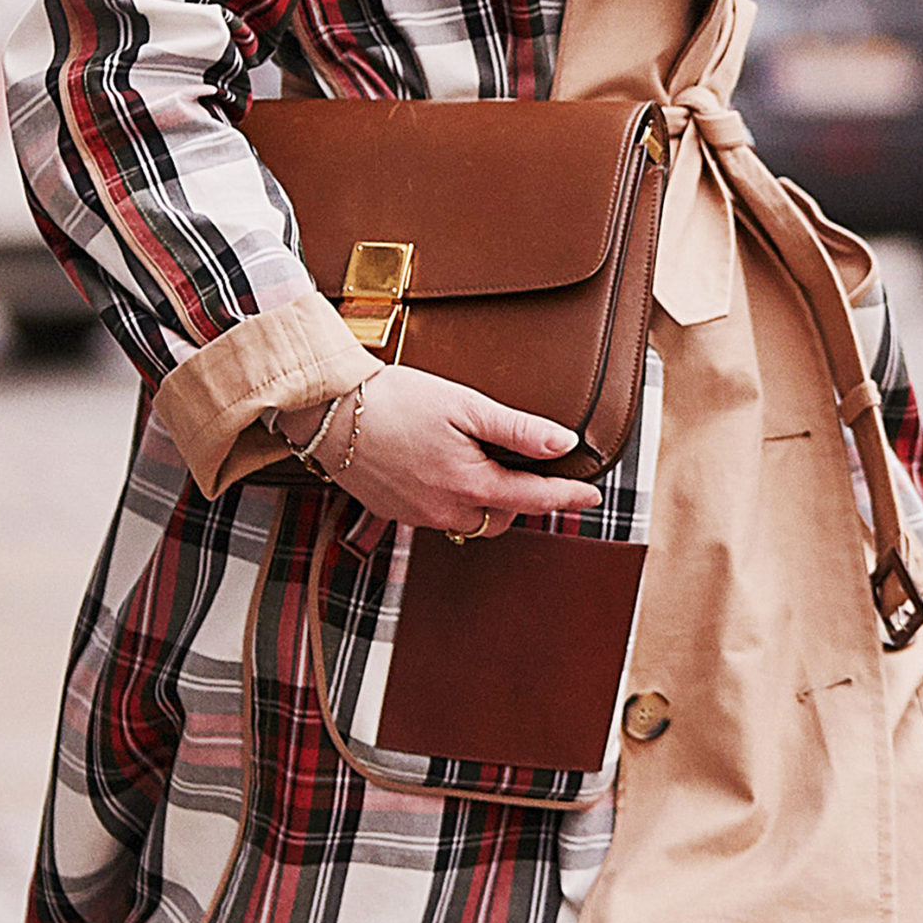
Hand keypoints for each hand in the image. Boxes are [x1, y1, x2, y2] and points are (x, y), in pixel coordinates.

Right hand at [278, 366, 600, 536]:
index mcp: (468, 483)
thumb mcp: (465, 405)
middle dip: (522, 502)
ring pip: (469, 522)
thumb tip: (563, 444)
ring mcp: (416, 515)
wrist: (331, 410)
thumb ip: (517, 429)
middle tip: (534, 473)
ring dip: (488, 504)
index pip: (532, 499)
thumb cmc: (397, 400)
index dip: (566, 496)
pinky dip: (456, 501)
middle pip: (500, 519)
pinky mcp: (394, 512)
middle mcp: (444, 510)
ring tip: (491, 469)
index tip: (592, 494)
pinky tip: (449, 472)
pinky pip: (439, 517)